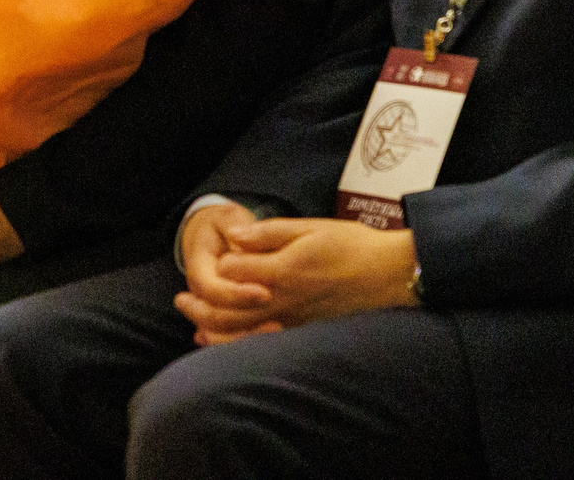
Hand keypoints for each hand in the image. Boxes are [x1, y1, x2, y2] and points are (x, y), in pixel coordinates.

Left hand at [174, 212, 417, 344]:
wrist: (392, 276)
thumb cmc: (354, 246)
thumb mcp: (311, 228)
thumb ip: (269, 234)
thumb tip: (233, 235)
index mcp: (283, 271)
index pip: (230, 272)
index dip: (215, 265)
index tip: (208, 259)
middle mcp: (284, 301)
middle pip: (227, 311)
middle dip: (198, 307)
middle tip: (180, 300)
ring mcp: (294, 322)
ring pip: (242, 335)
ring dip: (213, 331)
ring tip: (195, 325)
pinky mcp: (305, 333)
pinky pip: (264, 344)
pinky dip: (240, 344)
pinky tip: (228, 342)